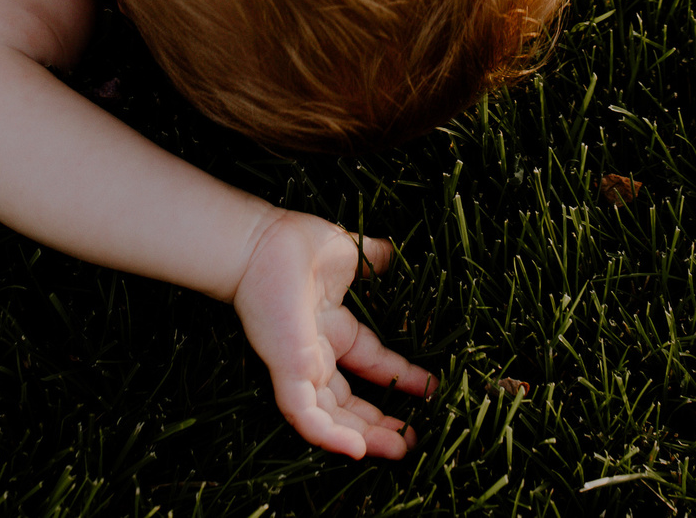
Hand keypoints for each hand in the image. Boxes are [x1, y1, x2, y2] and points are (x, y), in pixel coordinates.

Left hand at [229, 212, 433, 459]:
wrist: (262, 244)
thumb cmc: (298, 245)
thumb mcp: (350, 254)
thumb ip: (375, 258)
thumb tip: (396, 252)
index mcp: (331, 328)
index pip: (371, 361)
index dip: (402, 376)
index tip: (433, 387)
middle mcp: (316, 353)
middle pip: (351, 401)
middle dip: (382, 422)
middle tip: (413, 438)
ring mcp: (301, 367)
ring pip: (333, 417)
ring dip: (366, 437)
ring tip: (400, 450)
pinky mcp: (288, 375)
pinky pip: (307, 417)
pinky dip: (331, 437)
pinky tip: (359, 451)